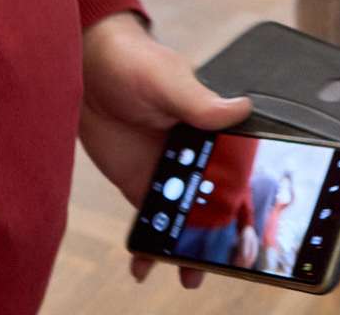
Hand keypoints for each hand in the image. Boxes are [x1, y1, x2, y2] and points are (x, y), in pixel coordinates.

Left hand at [82, 12, 251, 292]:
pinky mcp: (138, 184)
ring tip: (188, 277)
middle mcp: (195, 156)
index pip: (239, 171)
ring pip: (183, 218)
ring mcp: (168, 173)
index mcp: (213, 131)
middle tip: (220, 265)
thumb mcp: (169, 80)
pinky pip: (149, 219)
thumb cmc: (136, 62)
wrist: (86, 68)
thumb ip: (201, 102)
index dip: (247, 202)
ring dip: (185, 249)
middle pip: (214, 202)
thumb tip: (241, 107)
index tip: (252, 233)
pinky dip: (147, 244)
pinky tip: (142, 267)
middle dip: (219, 237)